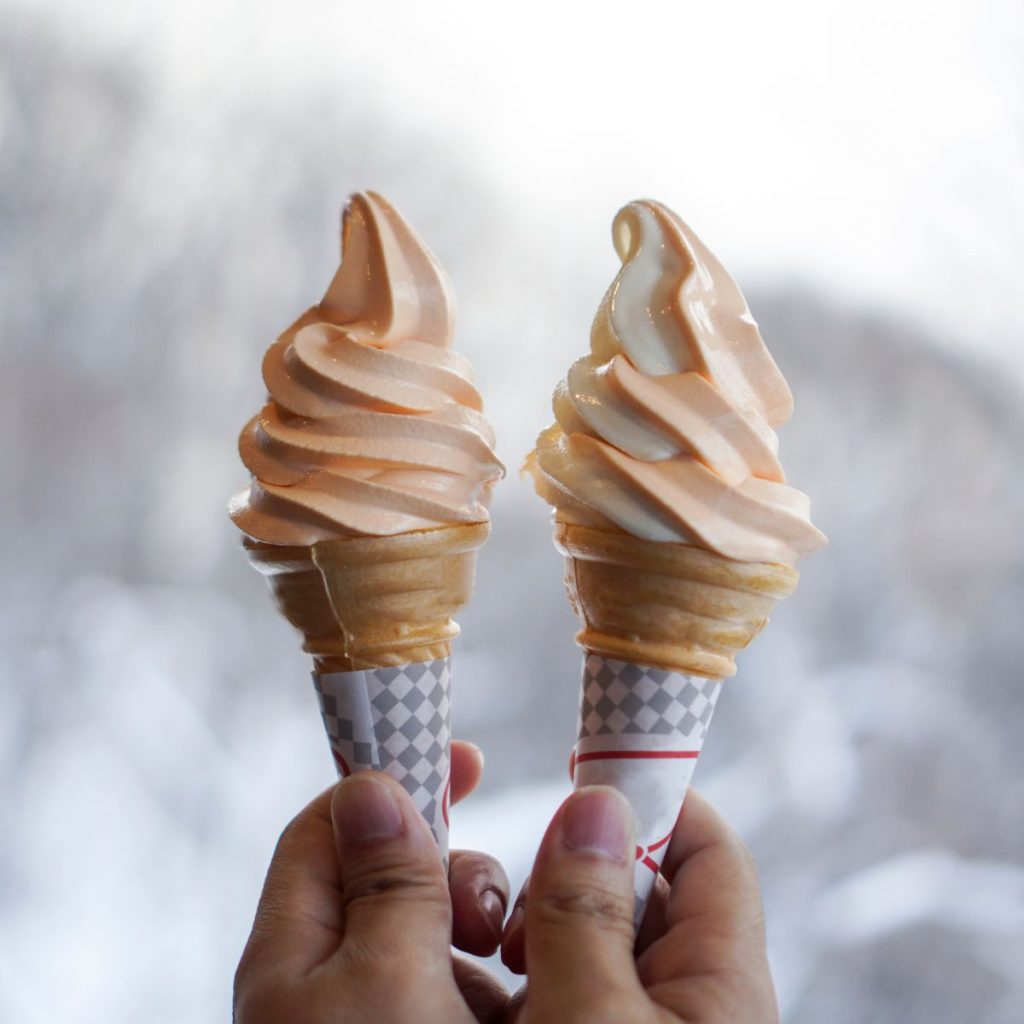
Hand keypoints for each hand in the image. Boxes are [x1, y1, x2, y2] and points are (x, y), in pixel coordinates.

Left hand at [234, 741, 509, 1022]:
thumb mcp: (391, 976)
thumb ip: (389, 880)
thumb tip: (369, 784)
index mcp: (289, 961)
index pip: (325, 831)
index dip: (387, 783)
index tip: (465, 761)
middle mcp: (325, 986)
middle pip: (387, 875)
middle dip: (450, 868)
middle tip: (487, 909)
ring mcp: (375, 1017)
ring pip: (432, 930)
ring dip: (479, 922)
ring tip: (512, 959)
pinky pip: (457, 984)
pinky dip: (492, 976)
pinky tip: (516, 998)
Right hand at [500, 786, 778, 1022]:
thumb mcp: (593, 1020)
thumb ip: (586, 914)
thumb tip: (595, 804)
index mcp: (721, 989)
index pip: (710, 853)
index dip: (655, 797)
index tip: (582, 763)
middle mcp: (680, 1002)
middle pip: (634, 887)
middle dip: (567, 870)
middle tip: (512, 903)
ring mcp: (627, 1023)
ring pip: (581, 935)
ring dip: (527, 923)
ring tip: (484, 950)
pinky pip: (546, 986)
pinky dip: (506, 973)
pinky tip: (472, 985)